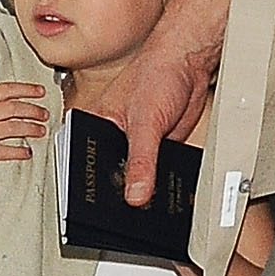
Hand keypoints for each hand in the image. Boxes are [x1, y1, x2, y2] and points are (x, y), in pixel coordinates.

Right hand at [0, 82, 48, 186]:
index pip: (3, 89)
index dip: (25, 89)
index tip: (40, 91)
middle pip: (11, 108)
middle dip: (33, 110)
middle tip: (44, 113)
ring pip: (11, 128)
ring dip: (31, 129)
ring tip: (41, 130)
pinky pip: (4, 151)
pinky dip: (18, 151)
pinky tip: (27, 152)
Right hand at [101, 37, 214, 207]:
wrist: (188, 63)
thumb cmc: (156, 75)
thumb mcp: (144, 123)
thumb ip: (141, 161)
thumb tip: (135, 195)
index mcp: (95, 125)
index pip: (86, 163)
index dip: (92, 187)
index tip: (97, 211)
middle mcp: (112, 135)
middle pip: (111, 173)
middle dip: (121, 191)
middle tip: (127, 212)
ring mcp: (135, 142)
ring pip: (135, 175)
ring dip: (144, 187)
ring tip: (147, 209)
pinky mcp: (157, 145)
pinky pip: (156, 170)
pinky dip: (161, 179)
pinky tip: (165, 192)